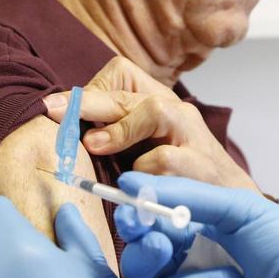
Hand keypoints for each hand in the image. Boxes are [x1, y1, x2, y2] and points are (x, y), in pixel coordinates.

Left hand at [43, 57, 258, 191]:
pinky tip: (137, 183)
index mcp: (159, 101)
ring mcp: (191, 133)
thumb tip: (70, 131)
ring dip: (119, 130)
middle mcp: (177, 110)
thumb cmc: (176, 177)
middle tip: (51, 111)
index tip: (58, 109)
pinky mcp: (201, 163)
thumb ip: (114, 135)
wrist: (227, 203)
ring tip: (94, 145)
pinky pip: (164, 159)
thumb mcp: (141, 149)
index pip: (121, 74)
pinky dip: (145, 170)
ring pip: (153, 110)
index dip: (89, 91)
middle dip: (86, 103)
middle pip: (128, 94)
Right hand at [117, 173, 278, 277]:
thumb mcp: (241, 210)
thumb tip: (131, 181)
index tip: (135, 216)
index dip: (134, 222)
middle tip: (167, 247)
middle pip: (138, 268)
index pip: (147, 229)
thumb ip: (186, 195)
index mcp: (198, 234)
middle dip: (146, 256)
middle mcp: (191, 269)